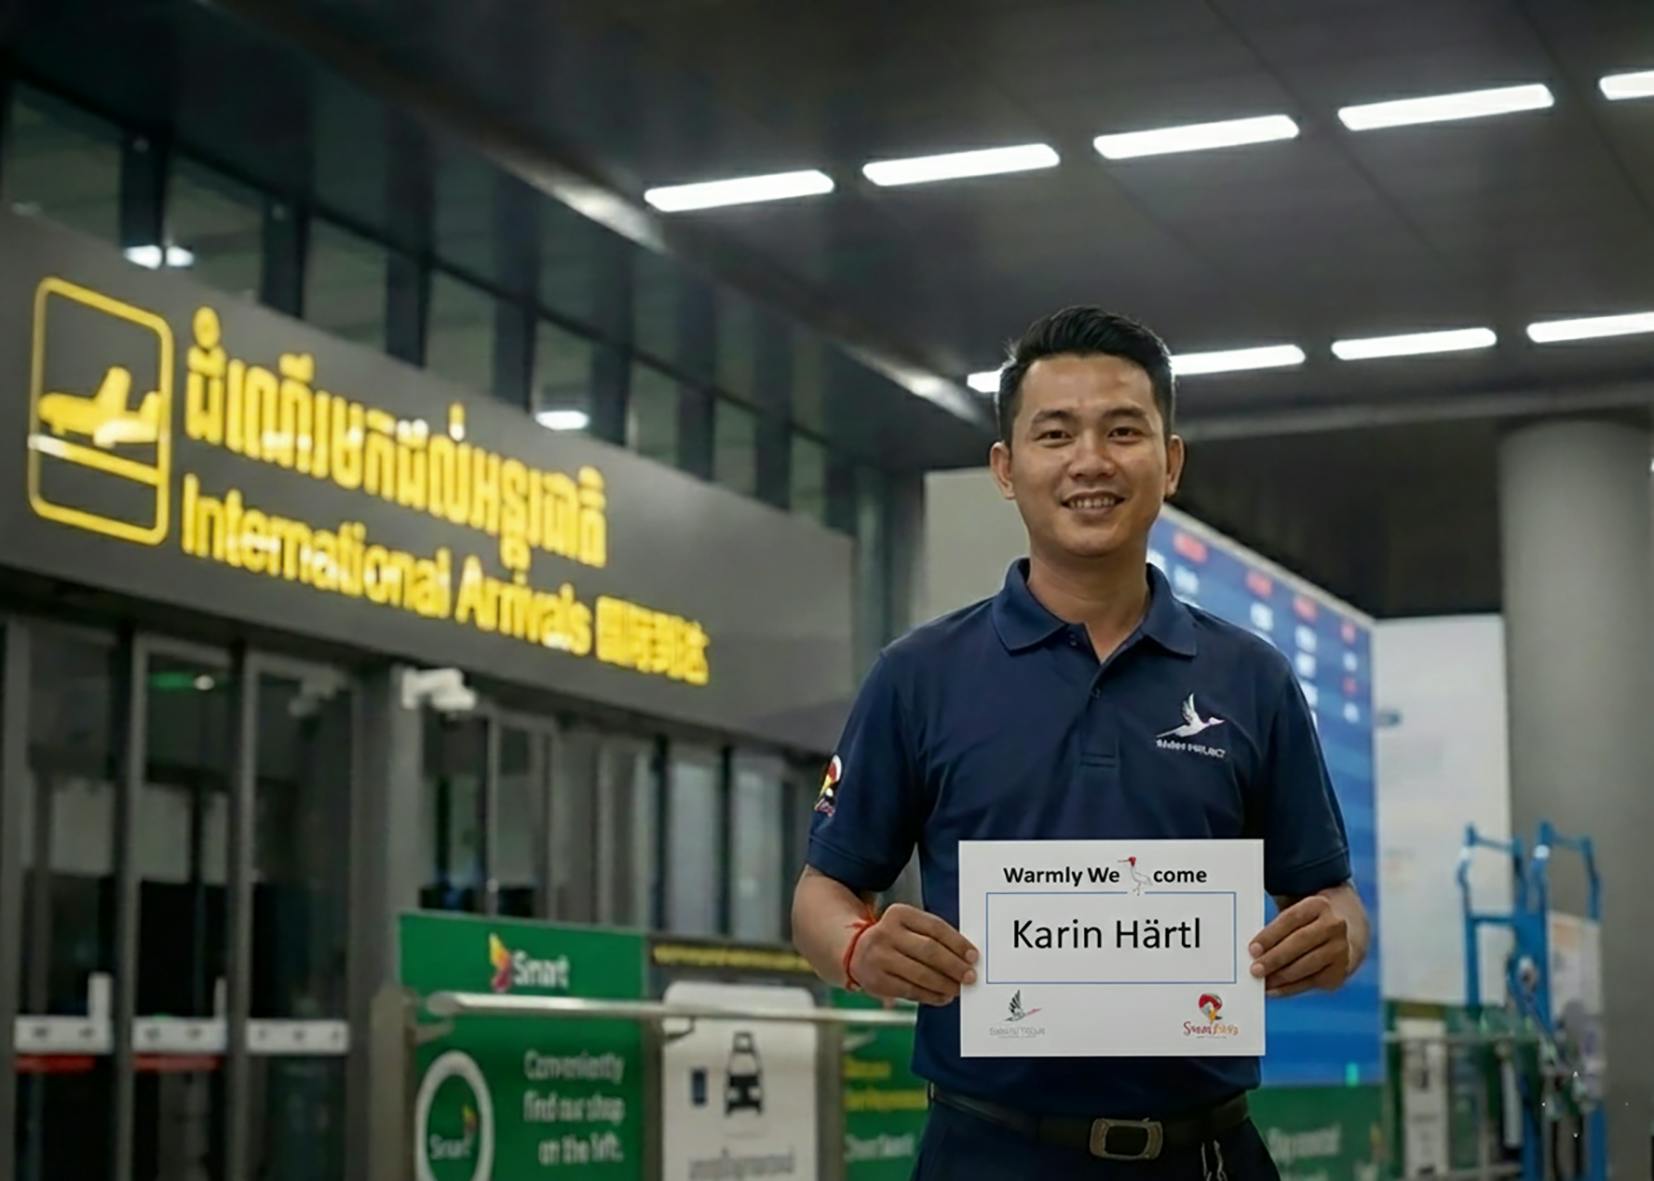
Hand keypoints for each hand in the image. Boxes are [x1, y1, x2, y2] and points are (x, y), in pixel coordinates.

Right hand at [849, 904, 978, 1005]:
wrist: (855, 951)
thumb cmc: (894, 939)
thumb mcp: (908, 926)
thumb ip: (933, 936)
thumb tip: (965, 958)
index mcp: (899, 914)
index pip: (935, 927)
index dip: (958, 943)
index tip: (974, 956)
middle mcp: (886, 933)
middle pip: (929, 951)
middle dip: (954, 966)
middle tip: (970, 976)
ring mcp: (880, 958)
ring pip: (921, 974)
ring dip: (945, 984)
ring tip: (958, 989)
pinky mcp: (877, 981)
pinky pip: (911, 991)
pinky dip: (931, 996)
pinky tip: (943, 996)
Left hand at [1249, 893, 1353, 998]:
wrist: (1341, 937)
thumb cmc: (1305, 925)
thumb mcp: (1295, 915)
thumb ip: (1275, 927)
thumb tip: (1253, 949)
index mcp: (1318, 904)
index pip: (1291, 919)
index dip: (1271, 935)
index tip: (1252, 949)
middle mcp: (1334, 925)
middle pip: (1300, 941)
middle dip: (1275, 958)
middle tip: (1255, 970)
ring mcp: (1340, 949)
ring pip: (1307, 964)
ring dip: (1281, 976)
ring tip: (1263, 982)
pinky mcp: (1340, 971)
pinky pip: (1311, 982)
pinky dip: (1290, 988)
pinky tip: (1274, 989)